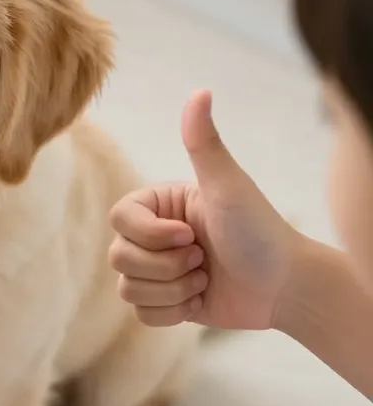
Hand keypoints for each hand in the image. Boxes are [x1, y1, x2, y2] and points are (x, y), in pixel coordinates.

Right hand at [108, 89, 300, 329]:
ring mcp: (156, 270)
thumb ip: (204, 142)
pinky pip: (140, 314)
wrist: (286, 285)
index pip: (120, 220)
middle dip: (166, 266)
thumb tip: (200, 91)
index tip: (191, 235)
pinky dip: (173, 312)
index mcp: (158, 204)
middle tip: (203, 257)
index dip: (152, 235)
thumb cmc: (260, 231)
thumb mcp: (228, 185)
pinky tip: (200, 298)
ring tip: (205, 277)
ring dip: (173, 290)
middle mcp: (152, 235)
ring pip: (128, 288)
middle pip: (118, 256)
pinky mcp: (164, 301)